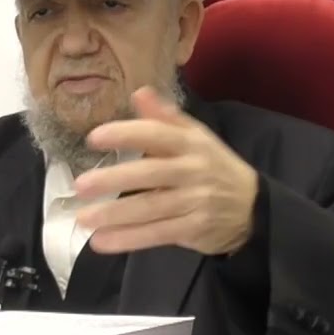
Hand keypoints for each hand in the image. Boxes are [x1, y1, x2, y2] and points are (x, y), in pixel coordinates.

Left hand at [73, 87, 258, 255]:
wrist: (253, 207)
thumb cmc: (213, 167)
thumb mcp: (196, 136)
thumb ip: (165, 118)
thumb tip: (138, 92)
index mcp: (191, 143)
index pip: (157, 135)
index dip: (126, 134)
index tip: (94, 138)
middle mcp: (193, 170)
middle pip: (151, 174)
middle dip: (115, 179)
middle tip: (80, 185)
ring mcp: (195, 202)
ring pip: (151, 208)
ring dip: (115, 214)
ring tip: (84, 218)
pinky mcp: (194, 229)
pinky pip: (157, 234)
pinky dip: (128, 239)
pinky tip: (101, 242)